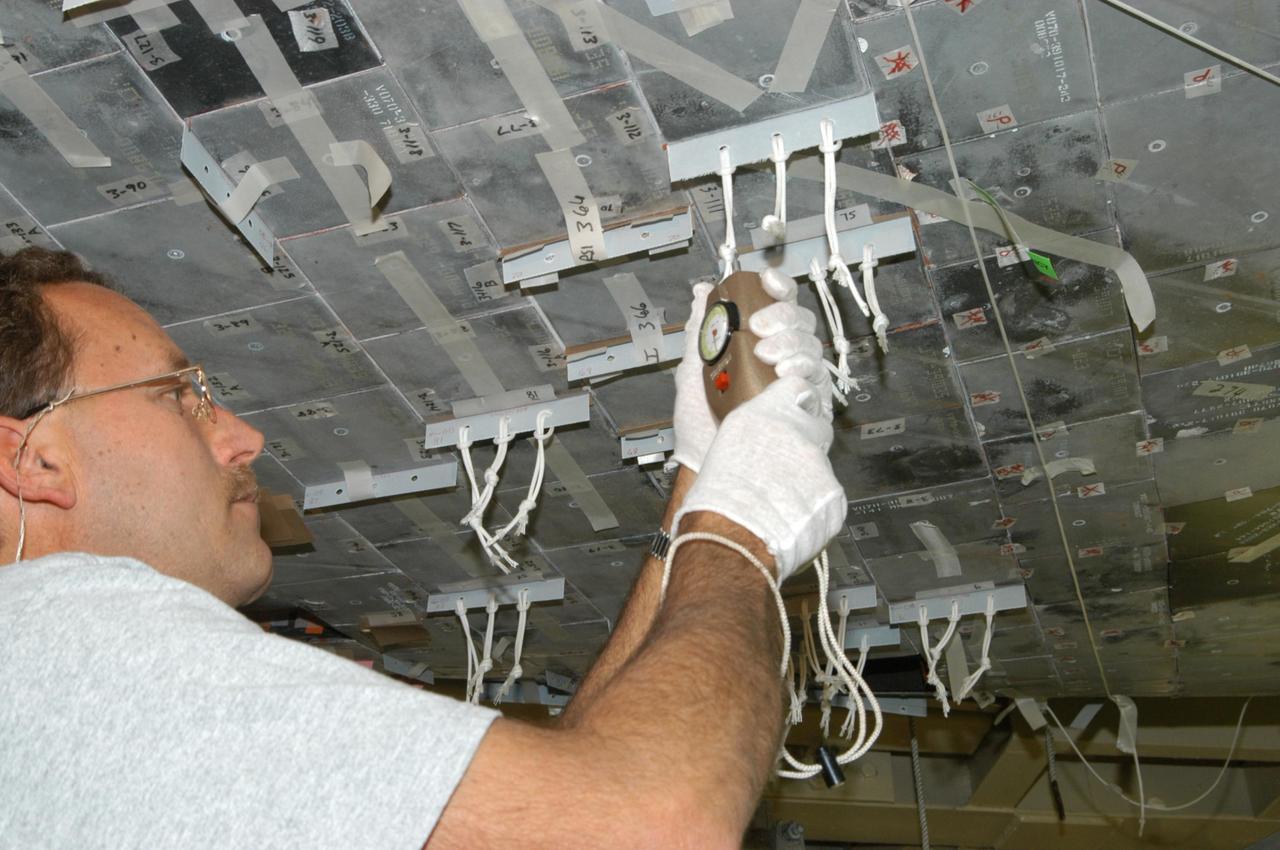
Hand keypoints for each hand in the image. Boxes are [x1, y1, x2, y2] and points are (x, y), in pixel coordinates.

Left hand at [668, 269, 813, 473]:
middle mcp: (782, 361)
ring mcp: (797, 384)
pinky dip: (802, 373)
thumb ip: (700, 328)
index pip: (780, 307)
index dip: (778, 288)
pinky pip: (818, 382)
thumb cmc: (700, 424)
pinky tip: (785, 376)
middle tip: (760, 329)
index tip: (767, 282)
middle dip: (783, 318)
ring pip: (812, 348)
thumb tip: (700, 292)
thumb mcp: (693, 368)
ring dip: (791, 345)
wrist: (706, 461)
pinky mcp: (809, 410)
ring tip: (766, 357)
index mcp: (760, 346)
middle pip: (801, 323)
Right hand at [672, 372, 845, 582]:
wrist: (734, 533)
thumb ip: (758, 423)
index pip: (797, 386)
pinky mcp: (833, 495)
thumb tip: (772, 422)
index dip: (797, 397)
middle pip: (816, 425)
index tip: (795, 406)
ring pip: (820, 464)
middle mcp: (798, 431)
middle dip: (806, 440)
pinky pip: (828, 495)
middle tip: (784, 462)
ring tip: (779, 497)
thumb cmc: (719, 492)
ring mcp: (820, 464)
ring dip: (806, 477)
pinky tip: (790, 514)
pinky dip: (813, 504)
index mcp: (768, 413)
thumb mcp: (728, 438)